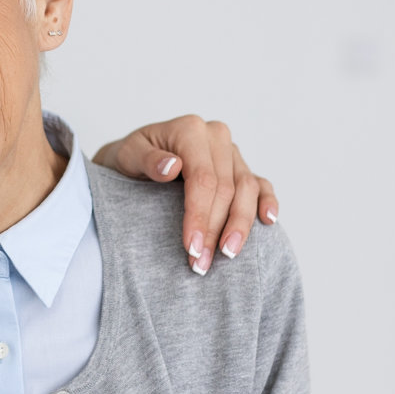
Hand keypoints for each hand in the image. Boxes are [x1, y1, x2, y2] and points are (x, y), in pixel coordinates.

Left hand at [92, 115, 278, 274]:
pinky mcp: (239, 168)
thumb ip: (147, 159)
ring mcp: (231, 153)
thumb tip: (171, 166)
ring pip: (247, 189)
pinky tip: (267, 220)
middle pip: (226, 188)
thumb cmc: (129, 159)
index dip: (199, 215)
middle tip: (201, 263)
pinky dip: (266, 202)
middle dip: (215, 229)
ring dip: (240, 226)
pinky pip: (260, 184)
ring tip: (228, 254)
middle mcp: (216, 137)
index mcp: (190, 130)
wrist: (133, 160)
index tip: (191, 247)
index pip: (203, 179)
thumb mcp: (126, 156)